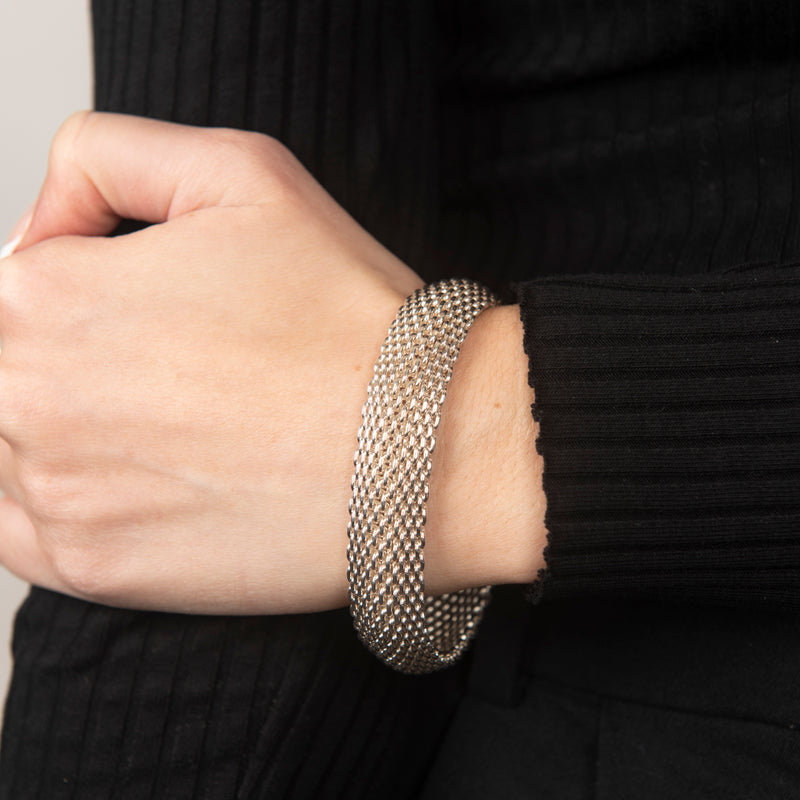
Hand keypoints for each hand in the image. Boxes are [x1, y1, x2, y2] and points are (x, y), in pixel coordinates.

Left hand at [0, 112, 545, 614]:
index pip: (14, 286)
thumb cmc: (345, 317)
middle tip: (173, 373)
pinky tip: (133, 483)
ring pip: (9, 448)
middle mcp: (26, 394)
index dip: (87, 288)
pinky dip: (57, 504)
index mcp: (44, 293)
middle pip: (8, 371)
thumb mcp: (241, 172)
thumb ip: (108, 156)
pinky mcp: (89, 568)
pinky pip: (15, 531)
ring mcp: (55, 491)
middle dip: (80, 362)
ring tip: (168, 429)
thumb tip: (41, 225)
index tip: (156, 308)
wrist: (418, 446)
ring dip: (69, 434)